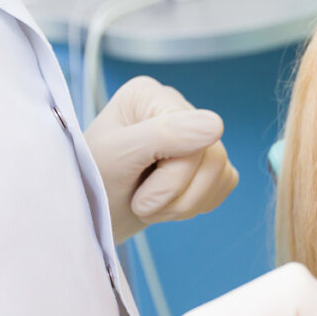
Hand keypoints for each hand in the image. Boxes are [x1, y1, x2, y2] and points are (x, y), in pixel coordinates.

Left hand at [84, 76, 238, 242]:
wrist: (91, 219)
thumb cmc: (92, 185)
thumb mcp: (119, 157)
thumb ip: (165, 135)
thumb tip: (216, 124)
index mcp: (151, 96)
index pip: (195, 135)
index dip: (173, 175)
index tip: (135, 187)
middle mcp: (176, 109)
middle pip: (212, 156)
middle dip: (177, 194)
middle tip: (140, 202)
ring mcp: (195, 136)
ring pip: (221, 172)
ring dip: (185, 204)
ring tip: (150, 205)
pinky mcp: (207, 162)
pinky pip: (225, 182)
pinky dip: (197, 205)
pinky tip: (168, 204)